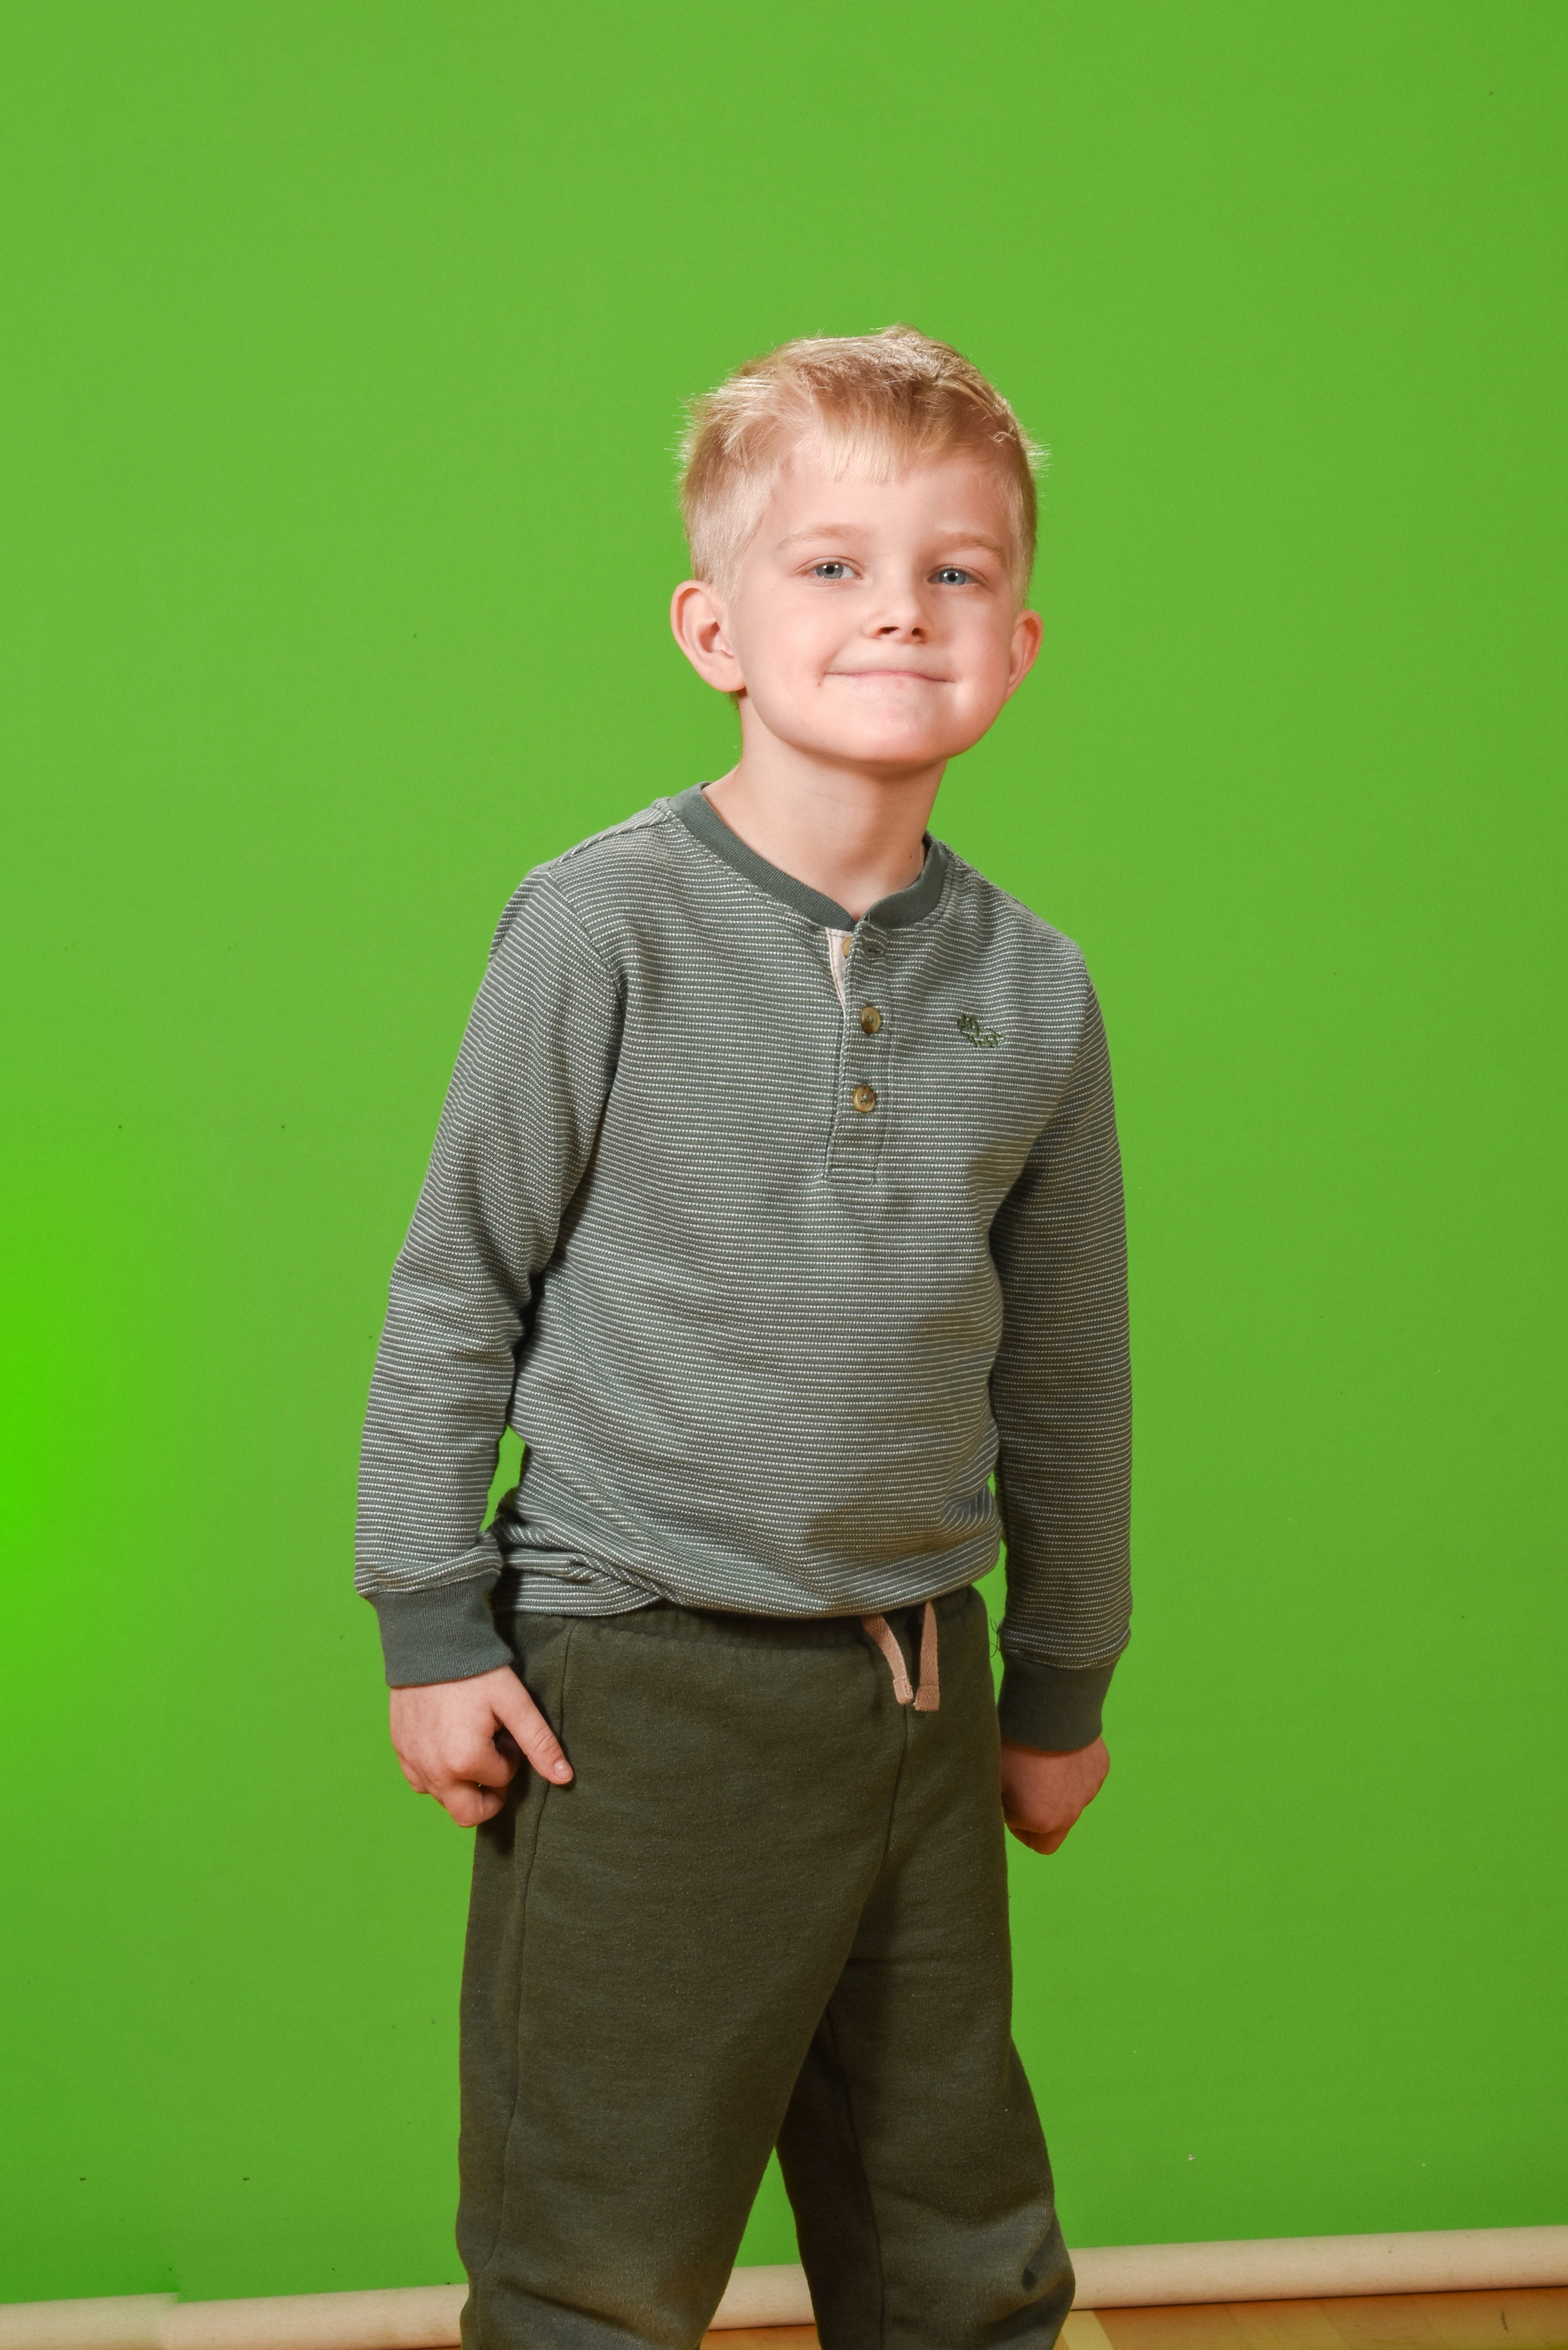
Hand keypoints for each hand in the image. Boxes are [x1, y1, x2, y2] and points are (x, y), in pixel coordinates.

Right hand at [389, 1664, 572, 1827]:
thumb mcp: (515, 1702)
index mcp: (465, 1760)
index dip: (509, 1756)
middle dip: (488, 1795)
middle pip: (468, 1814)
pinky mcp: (400, 1751)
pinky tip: (447, 1744)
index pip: (501, 1781)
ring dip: (462, 1784)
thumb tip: (564, 1778)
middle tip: (495, 1759)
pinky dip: (437, 1774)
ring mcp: (413, 1762)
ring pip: (443, 1800)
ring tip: (470, 1742)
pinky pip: (420, 1782)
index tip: (505, 1730)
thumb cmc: (475, 1670)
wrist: (428, 1640)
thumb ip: (539, 1742)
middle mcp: (434, 1770)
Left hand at [999, 1735, 1108, 1854]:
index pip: (1032, 1841)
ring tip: (1041, 1761)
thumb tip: (995, 1810)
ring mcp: (1089, 1791)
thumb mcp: (994, 1780)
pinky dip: (1072, 1771)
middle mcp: (1070, 1813)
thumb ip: (997, 1805)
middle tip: (1024, 1790)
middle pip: (1055, 1833)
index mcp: (1042, 1821)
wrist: (1048, 1708)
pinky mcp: (1100, 1769)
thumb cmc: (1015, 1745)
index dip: (1017, 1824)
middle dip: (1040, 1819)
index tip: (1009, 1801)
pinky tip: (1058, 1748)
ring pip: (1071, 1804)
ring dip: (1056, 1793)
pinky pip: (1084, 1779)